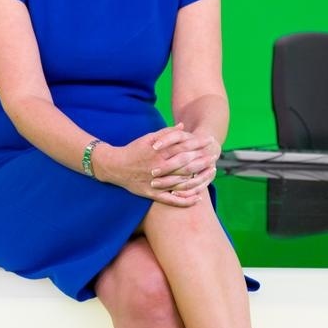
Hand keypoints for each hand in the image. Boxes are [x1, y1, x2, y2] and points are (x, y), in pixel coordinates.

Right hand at [93, 123, 218, 206]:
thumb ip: (166, 133)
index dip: (198, 144)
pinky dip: (185, 200)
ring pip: (181, 182)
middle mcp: (159, 167)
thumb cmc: (133, 150)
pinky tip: (198, 198)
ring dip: (198, 179)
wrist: (113, 166)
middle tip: (214, 157)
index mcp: (158, 152)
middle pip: (185, 164)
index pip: (183, 147)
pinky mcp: (152, 194)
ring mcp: (156, 182)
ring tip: (211, 174)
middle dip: (202, 161)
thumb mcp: (148, 138)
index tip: (210, 141)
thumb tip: (183, 127)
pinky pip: (171, 199)